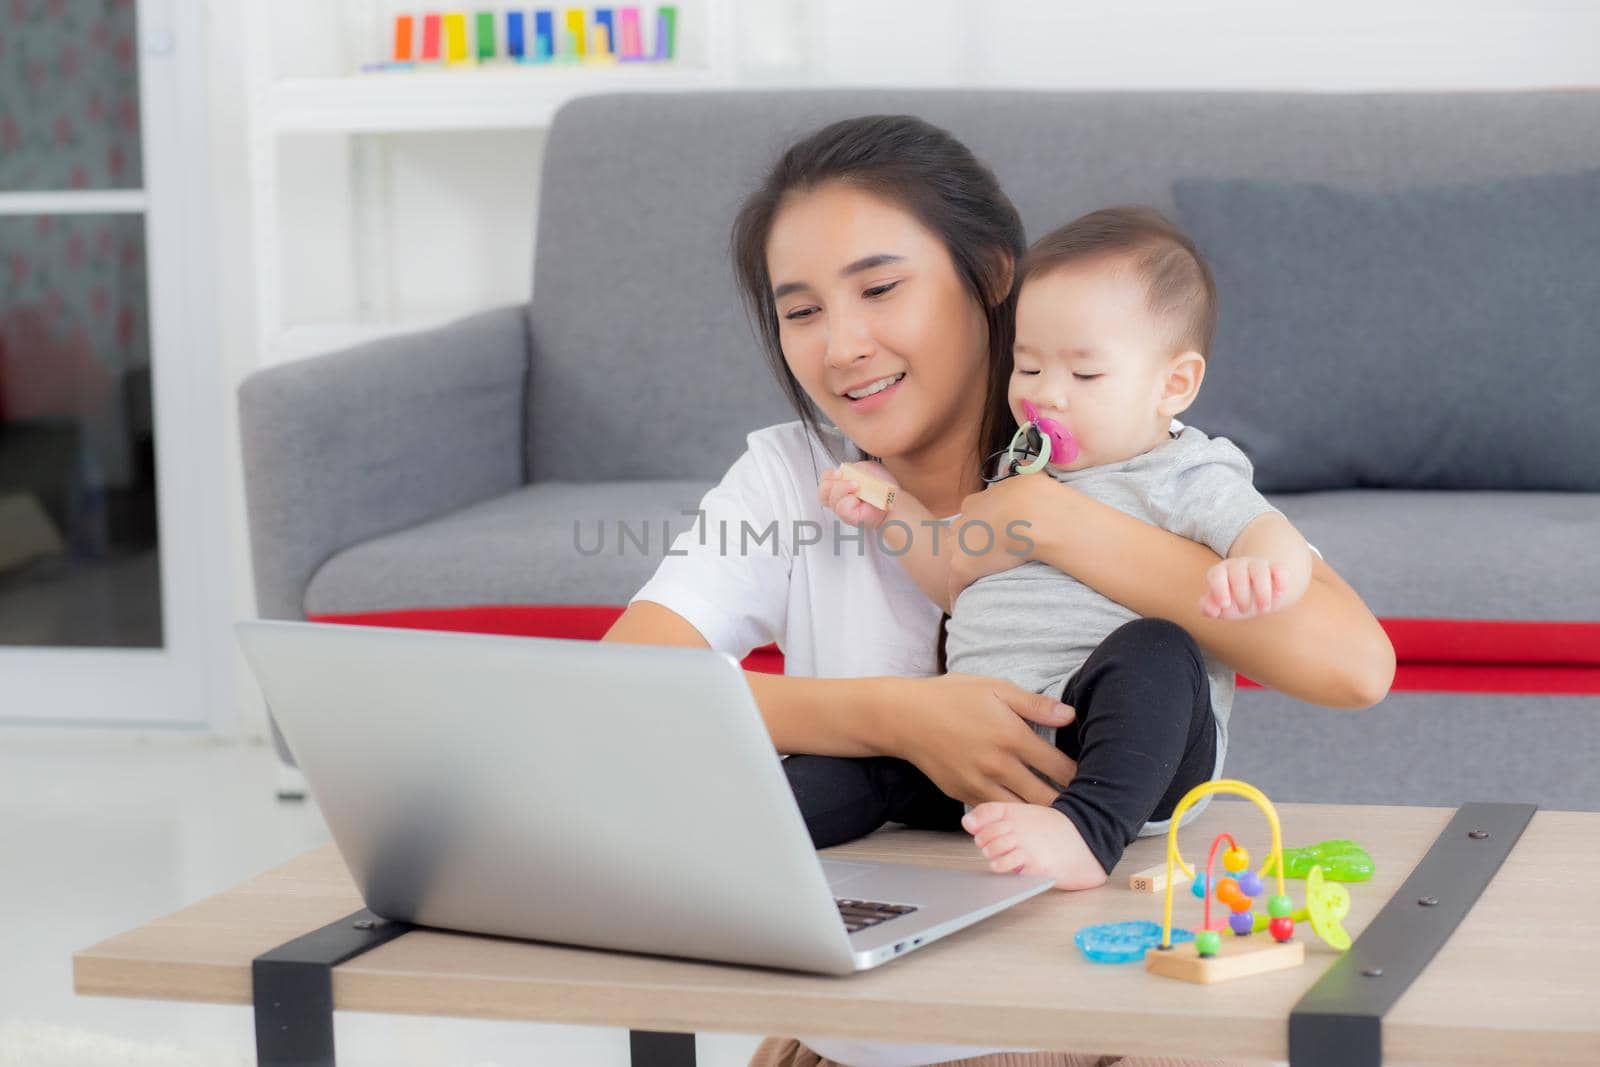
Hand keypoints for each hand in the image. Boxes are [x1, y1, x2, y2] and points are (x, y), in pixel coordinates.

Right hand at [818, 462, 890, 529]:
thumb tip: (843, 470)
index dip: (828, 475)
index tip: (838, 472)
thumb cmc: (881, 486)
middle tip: (845, 478)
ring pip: (831, 499)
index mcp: (840, 483)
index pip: (825, 479)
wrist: (893, 499)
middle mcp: (839, 497)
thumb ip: (854, 467)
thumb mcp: (867, 468)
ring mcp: (843, 508)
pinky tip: (857, 499)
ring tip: (857, 486)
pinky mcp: (850, 517)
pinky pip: (842, 509)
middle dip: (831, 482)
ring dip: (842, 489)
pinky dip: (848, 501)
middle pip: (823, 490)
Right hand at [889, 674, 1077, 806]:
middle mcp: (998, 766)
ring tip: (1060, 814)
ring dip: (1041, 815)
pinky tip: (1026, 813)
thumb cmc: (951, 697)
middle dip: (1068, 803)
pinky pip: (997, 813)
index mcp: (1011, 736)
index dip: (1081, 775)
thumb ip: (1034, 704)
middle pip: (1046, 799)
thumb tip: (1070, 715)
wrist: (904, 718)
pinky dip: (1014, 815)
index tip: (1095, 777)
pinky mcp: (964, 796)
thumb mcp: (995, 688)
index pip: (1059, 767)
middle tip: (1084, 803)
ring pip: (1022, 813)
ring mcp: (979, 785)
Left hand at [946, 473, 1053, 603]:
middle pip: (959, 538)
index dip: (983, 527)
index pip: (972, 516)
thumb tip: (1037, 470)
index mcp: (975, 502)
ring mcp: (959, 545)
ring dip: (965, 572)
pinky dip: (957, 596)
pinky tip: (959, 606)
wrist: (1033, 515)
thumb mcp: (1029, 478)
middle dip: (970, 548)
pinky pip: (955, 586)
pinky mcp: (962, 568)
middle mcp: (962, 522)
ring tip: (975, 586)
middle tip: (987, 562)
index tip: (993, 537)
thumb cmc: (1037, 496)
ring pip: (957, 560)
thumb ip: (1027, 477)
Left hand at [1200, 557, 1285, 619]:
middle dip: (1241, 595)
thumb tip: (1210, 609)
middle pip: (1237, 573)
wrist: (1259, 595)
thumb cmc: (1234, 601)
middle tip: (1244, 611)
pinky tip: (1279, 593)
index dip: (1219, 589)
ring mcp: (1258, 564)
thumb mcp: (1221, 606)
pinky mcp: (1276, 568)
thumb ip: (1209, 607)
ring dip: (1262, 591)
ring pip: (1259, 570)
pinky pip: (1280, 569)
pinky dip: (1281, 581)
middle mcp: (1238, 565)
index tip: (1225, 605)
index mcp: (1221, 572)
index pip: (1216, 574)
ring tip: (1264, 609)